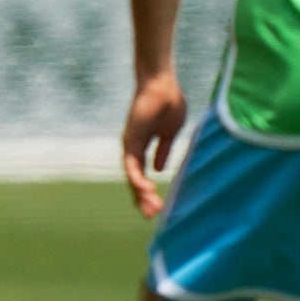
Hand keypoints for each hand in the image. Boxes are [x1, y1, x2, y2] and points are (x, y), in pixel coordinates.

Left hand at [122, 74, 186, 217]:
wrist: (162, 84)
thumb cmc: (167, 103)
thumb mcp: (169, 133)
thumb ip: (163, 150)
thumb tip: (160, 169)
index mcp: (143, 147)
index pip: (142, 175)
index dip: (147, 191)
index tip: (157, 207)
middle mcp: (133, 148)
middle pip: (135, 179)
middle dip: (143, 199)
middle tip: (152, 215)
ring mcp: (130, 144)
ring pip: (132, 175)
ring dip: (140, 193)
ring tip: (150, 210)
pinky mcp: (131, 139)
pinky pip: (132, 163)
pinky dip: (137, 178)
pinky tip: (145, 190)